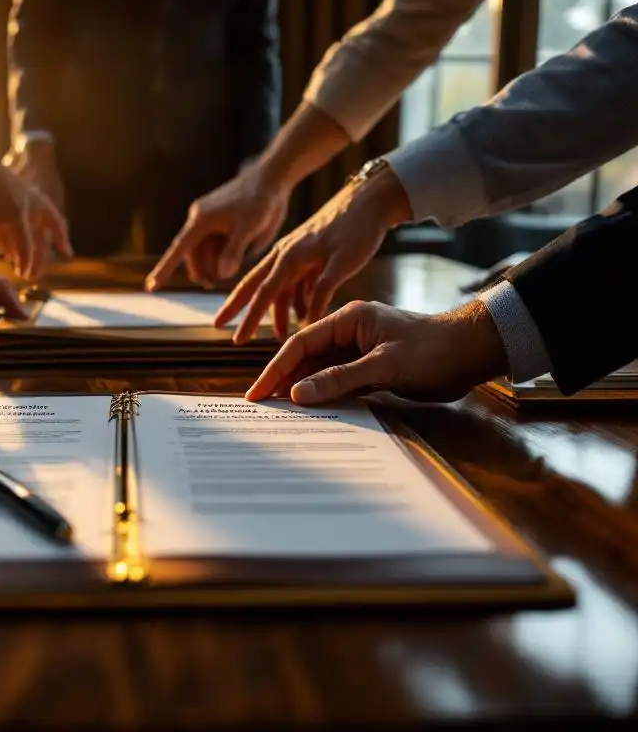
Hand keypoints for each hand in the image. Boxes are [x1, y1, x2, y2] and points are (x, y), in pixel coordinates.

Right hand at [0, 148, 71, 281]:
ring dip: (1, 245)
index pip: (25, 249)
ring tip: (1, 228)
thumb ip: (58, 228)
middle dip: (14, 254)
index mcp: (18, 214)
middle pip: (9, 251)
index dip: (27, 265)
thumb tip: (69, 254)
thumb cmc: (14, 186)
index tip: (27, 275)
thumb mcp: (39, 201)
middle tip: (16, 256)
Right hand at [146, 163, 287, 290]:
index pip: (178, 250)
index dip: (164, 269)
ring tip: (230, 269)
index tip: (151, 286)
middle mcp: (199, 220)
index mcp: (201, 220)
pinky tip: (235, 255)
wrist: (271, 179)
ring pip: (203, 252)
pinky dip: (219, 255)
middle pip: (192, 255)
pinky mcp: (217, 221)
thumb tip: (222, 274)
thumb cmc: (260, 201)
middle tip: (214, 284)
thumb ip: (234, 251)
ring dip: (212, 264)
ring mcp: (207, 220)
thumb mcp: (249, 227)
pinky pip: (212, 244)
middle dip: (201, 271)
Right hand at [215, 164, 410, 343]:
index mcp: (289, 256)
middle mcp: (285, 254)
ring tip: (281, 335)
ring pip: (277, 287)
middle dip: (238, 307)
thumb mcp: (344, 261)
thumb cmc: (358, 227)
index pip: (263, 293)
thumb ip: (323, 291)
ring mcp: (295, 253)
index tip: (236, 339)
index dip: (249, 319)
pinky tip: (305, 314)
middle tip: (219, 326)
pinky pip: (294, 281)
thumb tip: (308, 321)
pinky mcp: (307, 253)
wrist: (369, 198)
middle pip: (255, 285)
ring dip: (277, 311)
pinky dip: (296, 299)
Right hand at [245, 300, 508, 404]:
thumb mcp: (384, 365)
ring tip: (278, 412)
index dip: (276, 368)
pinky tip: (311, 411)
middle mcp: (349, 333)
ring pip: (321, 372)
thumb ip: (340, 379)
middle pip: (306, 358)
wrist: (473, 353)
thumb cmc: (434, 350)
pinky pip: (338, 383)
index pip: (301, 343)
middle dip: (282, 380)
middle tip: (260, 405)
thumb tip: (298, 394)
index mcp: (349, 319)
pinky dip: (324, 396)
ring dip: (302, 390)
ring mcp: (360, 351)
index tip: (258, 391)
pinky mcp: (371, 369)